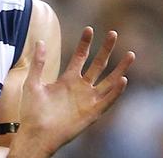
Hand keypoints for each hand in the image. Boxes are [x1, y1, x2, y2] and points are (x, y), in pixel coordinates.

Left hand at [13, 27, 134, 156]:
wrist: (36, 132)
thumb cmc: (32, 110)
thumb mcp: (32, 82)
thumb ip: (38, 63)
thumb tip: (40, 41)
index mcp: (68, 79)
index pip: (80, 57)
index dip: (85, 43)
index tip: (90, 29)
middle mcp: (80, 88)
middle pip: (98, 65)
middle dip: (106, 49)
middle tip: (113, 33)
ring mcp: (88, 100)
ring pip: (109, 81)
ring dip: (120, 69)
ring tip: (130, 54)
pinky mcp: (92, 113)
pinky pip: (107, 101)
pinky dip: (116, 91)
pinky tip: (123, 79)